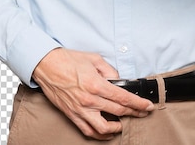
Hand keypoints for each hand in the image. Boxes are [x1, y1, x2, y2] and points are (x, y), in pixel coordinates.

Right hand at [32, 48, 153, 140]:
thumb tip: (119, 79)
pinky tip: (107, 131)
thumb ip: (110, 70)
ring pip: (104, 128)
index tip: (147, 106)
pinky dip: (100, 134)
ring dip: (117, 128)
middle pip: (118, 112)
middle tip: (143, 112)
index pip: (123, 98)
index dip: (138, 104)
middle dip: (134, 113)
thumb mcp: (94, 59)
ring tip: (125, 123)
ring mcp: (80, 110)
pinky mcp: (72, 115)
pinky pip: (88, 131)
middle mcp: (89, 100)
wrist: (47, 66)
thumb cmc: (69, 60)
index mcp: (96, 84)